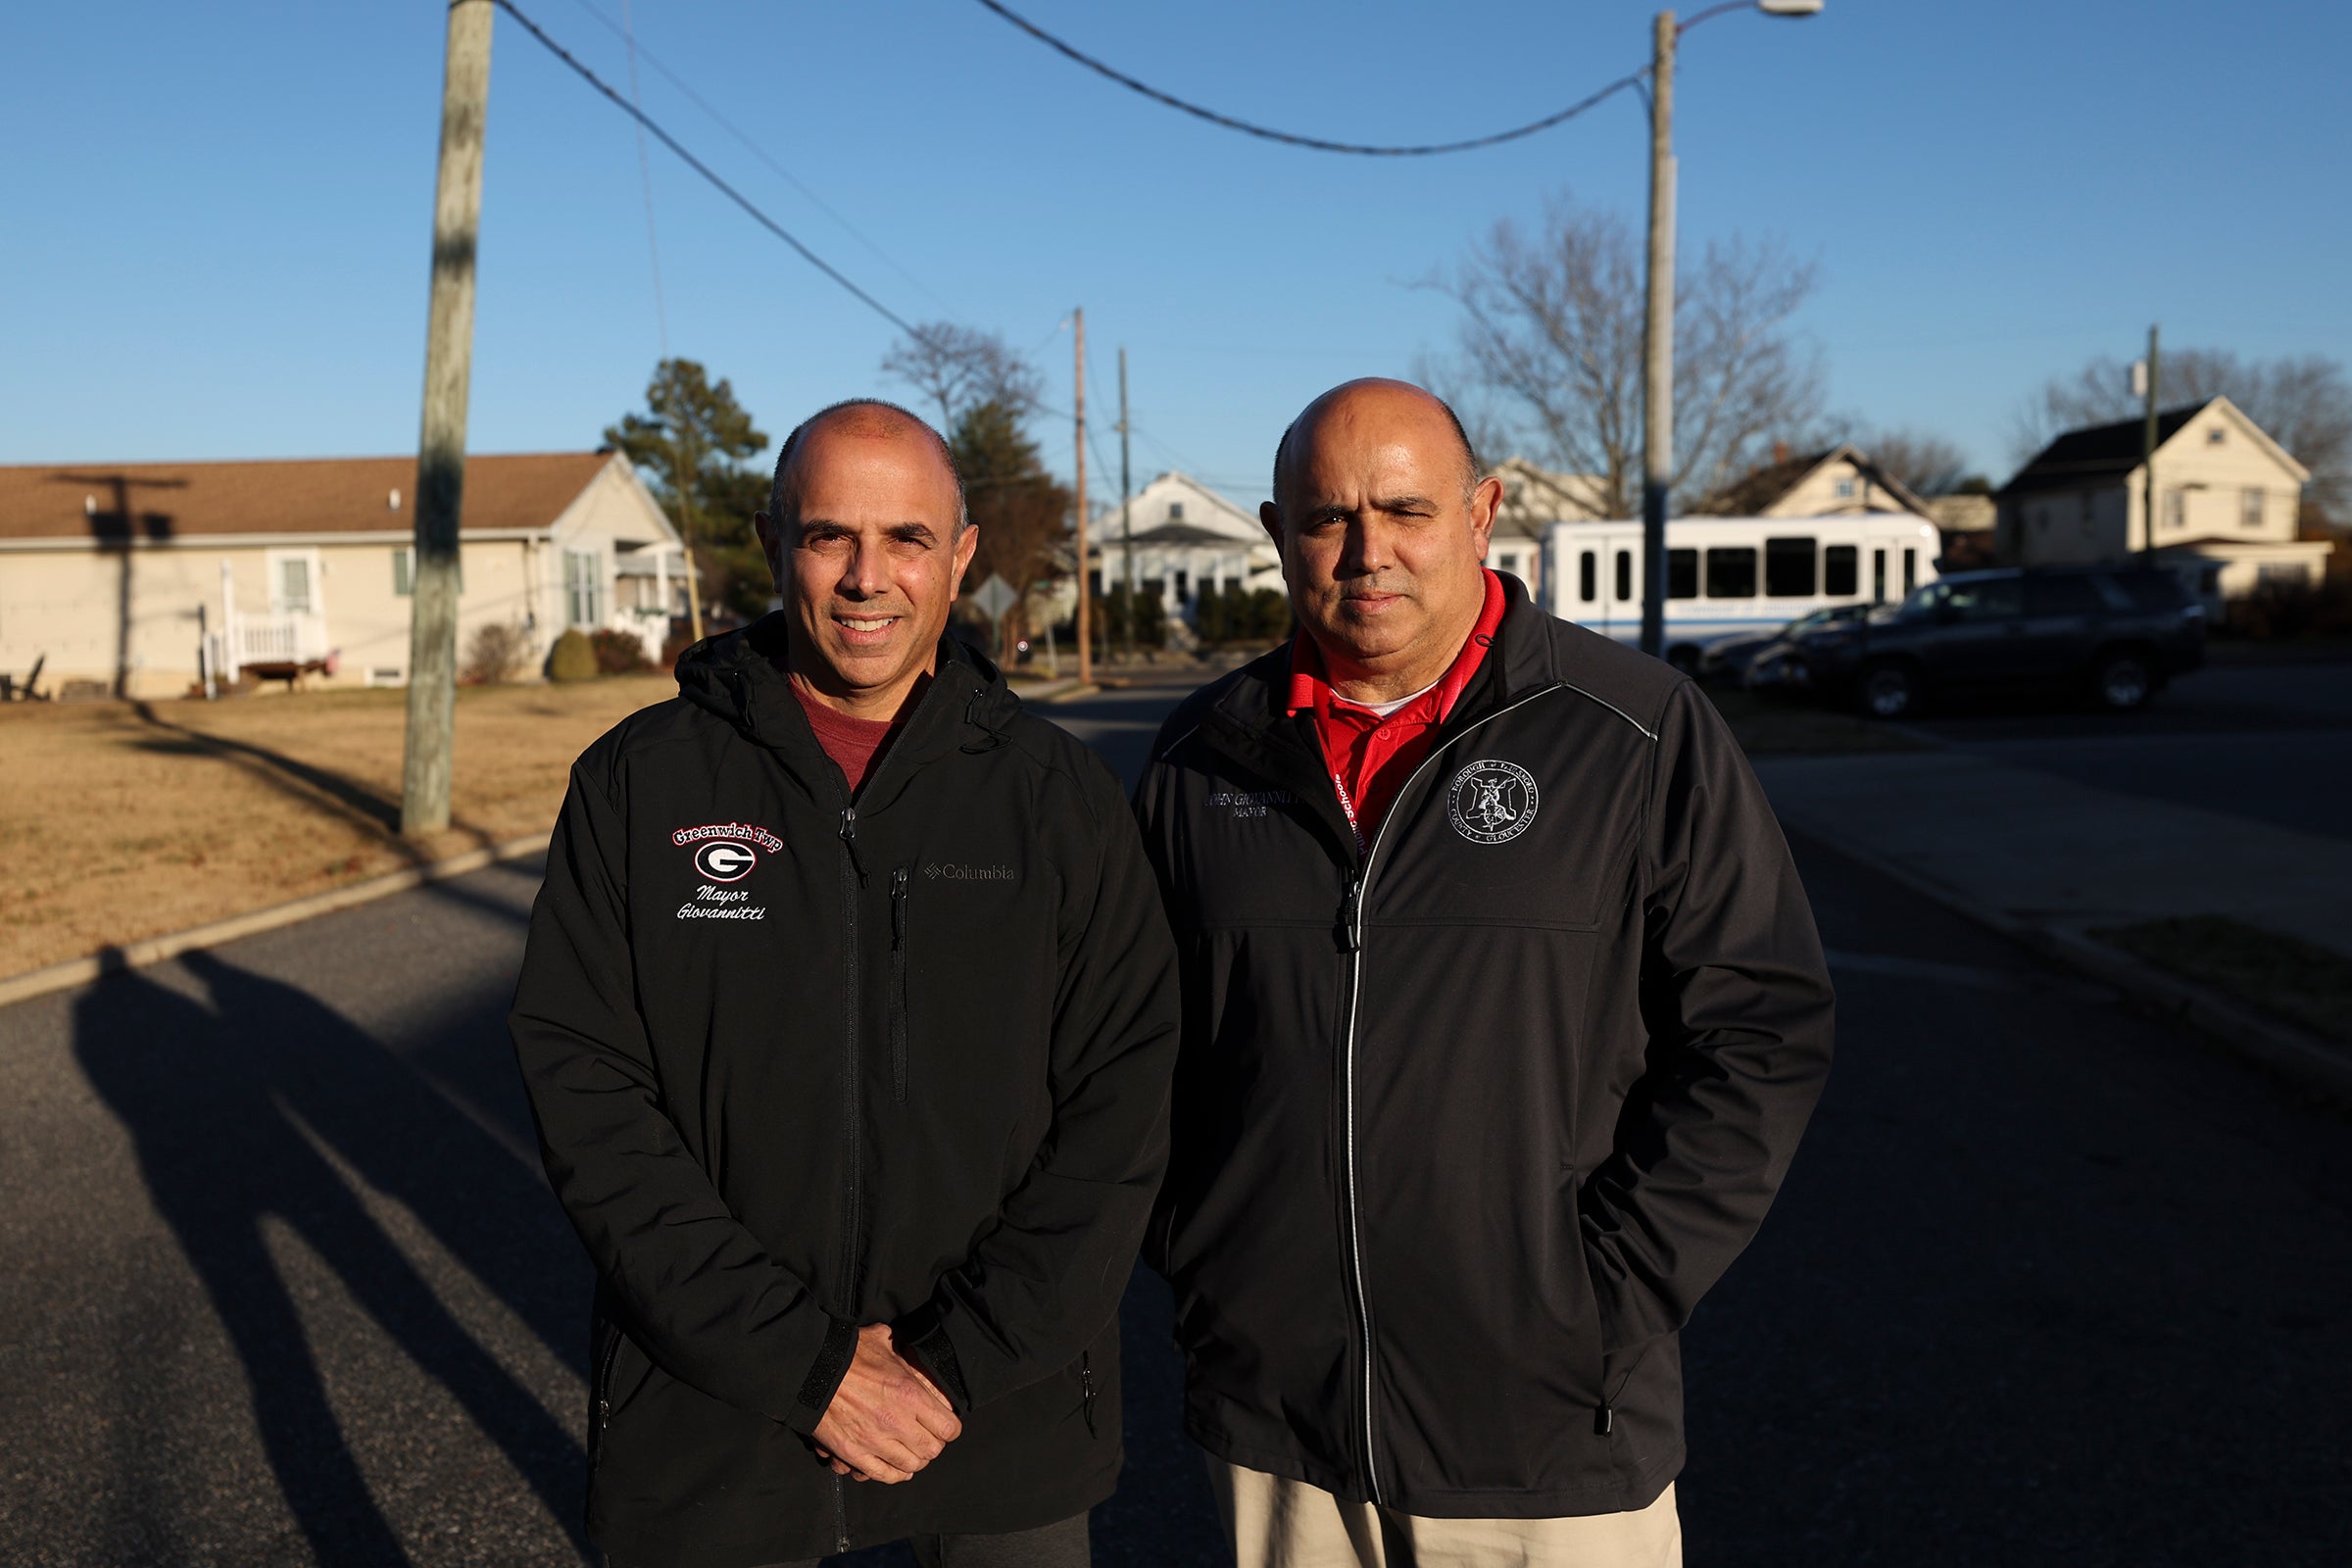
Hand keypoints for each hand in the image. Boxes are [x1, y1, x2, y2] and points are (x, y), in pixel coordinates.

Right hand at [810, 1324, 960, 1482]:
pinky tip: (895, 1467)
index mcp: (910, 1395)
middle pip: (932, 1450)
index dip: (949, 1427)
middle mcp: (897, 1422)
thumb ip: (905, 1352)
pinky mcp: (854, 1454)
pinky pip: (884, 1475)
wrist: (809, 1370)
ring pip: (910, 1466)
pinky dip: (893, 1474)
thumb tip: (914, 1353)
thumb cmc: (847, 1353)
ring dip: (913, 1460)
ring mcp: (875, 1442)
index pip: (949, 1427)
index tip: (943, 1424)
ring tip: (909, 1451)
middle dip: (932, 1444)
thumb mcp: (884, 1341)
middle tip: (925, 1436)